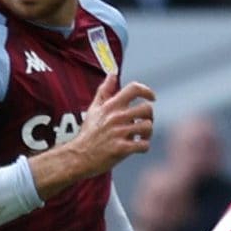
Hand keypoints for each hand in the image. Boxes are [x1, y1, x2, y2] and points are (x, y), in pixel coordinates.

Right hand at [41, 73, 155, 189]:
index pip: (134, 89)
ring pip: (147, 127)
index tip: (152, 97)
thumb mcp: (94, 109)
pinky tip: (138, 147)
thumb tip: (113, 74)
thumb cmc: (88, 133)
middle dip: (149, 116)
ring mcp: (119, 133)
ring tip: (141, 137)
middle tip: (143, 123)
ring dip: (148, 133)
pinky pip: (144, 145)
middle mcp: (116, 117)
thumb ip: (105, 91)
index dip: (146, 91)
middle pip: (146, 108)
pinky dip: (144, 147)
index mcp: (111, 106)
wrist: (78, 156)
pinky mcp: (121, 149)